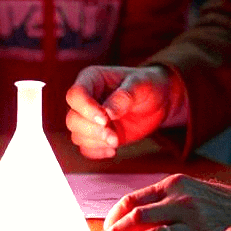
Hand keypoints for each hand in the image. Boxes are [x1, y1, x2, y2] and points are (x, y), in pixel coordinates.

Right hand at [65, 65, 181, 158]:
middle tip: (114, 137)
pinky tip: (113, 149)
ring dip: (95, 142)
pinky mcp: (96, 134)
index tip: (105, 120)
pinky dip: (96, 151)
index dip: (86, 109)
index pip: (75, 95)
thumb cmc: (148, 86)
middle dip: (92, 131)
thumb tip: (108, 112)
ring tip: (116, 141)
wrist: (158, 102)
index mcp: (91, 79)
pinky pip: (85, 148)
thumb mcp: (141, 85)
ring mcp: (89, 118)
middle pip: (72, 118)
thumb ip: (124, 97)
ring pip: (76, 135)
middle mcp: (85, 99)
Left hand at [99, 175, 230, 230]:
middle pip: (137, 219)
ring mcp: (193, 225)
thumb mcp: (186, 188)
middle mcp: (180, 203)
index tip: (107, 229)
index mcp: (172, 186)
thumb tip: (128, 213)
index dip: (114, 217)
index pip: (132, 201)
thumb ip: (160, 198)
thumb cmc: (214, 201)